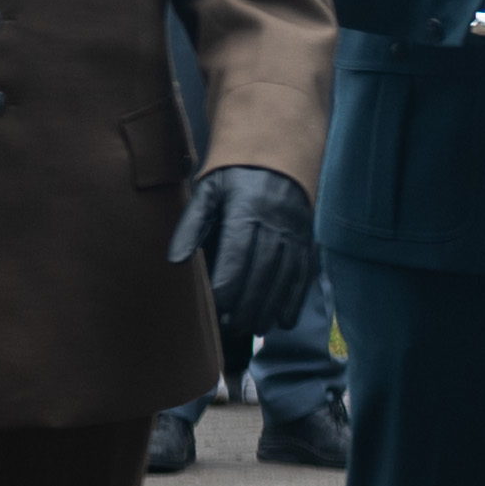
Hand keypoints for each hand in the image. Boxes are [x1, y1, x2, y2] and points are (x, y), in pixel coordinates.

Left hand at [167, 165, 317, 334]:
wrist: (278, 154)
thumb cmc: (234, 177)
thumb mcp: (208, 191)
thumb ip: (191, 225)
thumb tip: (176, 261)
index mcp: (247, 209)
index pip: (238, 255)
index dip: (228, 285)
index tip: (216, 308)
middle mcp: (276, 222)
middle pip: (263, 271)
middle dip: (248, 305)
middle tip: (232, 329)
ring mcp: (295, 232)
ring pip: (285, 277)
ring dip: (270, 307)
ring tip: (253, 330)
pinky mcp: (307, 239)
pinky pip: (304, 273)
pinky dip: (295, 300)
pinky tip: (283, 322)